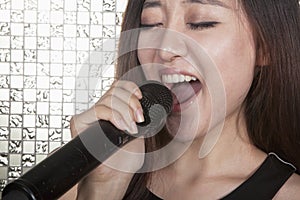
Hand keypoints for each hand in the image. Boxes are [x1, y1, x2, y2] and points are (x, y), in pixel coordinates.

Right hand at [66, 80, 144, 199]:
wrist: (114, 175)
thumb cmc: (124, 157)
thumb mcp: (139, 132)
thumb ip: (139, 116)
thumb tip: (148, 102)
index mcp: (115, 108)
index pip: (119, 86)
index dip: (130, 87)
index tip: (140, 97)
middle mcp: (102, 109)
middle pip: (115, 90)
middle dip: (131, 102)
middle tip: (139, 118)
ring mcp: (91, 115)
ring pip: (108, 98)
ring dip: (124, 110)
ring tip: (131, 127)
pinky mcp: (80, 122)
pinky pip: (98, 109)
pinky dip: (113, 115)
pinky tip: (122, 126)